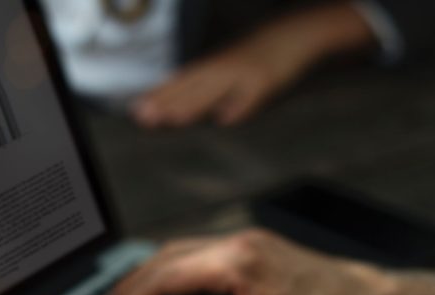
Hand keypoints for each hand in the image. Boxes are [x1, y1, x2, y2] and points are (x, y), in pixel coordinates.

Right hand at [102, 229, 434, 294]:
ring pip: (182, 252)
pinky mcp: (259, 251)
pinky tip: (173, 291)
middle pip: (165, 258)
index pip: (162, 278)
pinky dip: (175, 272)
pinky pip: (201, 255)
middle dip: (131, 286)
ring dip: (151, 276)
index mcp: (234, 262)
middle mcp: (237, 243)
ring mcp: (249, 243)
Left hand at [132, 2, 375, 127]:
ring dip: (193, 105)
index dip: (160, 95)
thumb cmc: (262, 52)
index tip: (137, 109)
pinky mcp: (268, 80)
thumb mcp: (232, 66)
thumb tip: (188, 106)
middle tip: (143, 117)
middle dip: (167, 102)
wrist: (297, 32)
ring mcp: (245, 73)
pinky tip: (225, 121)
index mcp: (216, 65)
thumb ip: (211, 86)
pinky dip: (239, 107)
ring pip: (215, 90)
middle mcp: (225, 67)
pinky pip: (252, 95)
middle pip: (192, 86)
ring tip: (172, 119)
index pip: (182, 81)